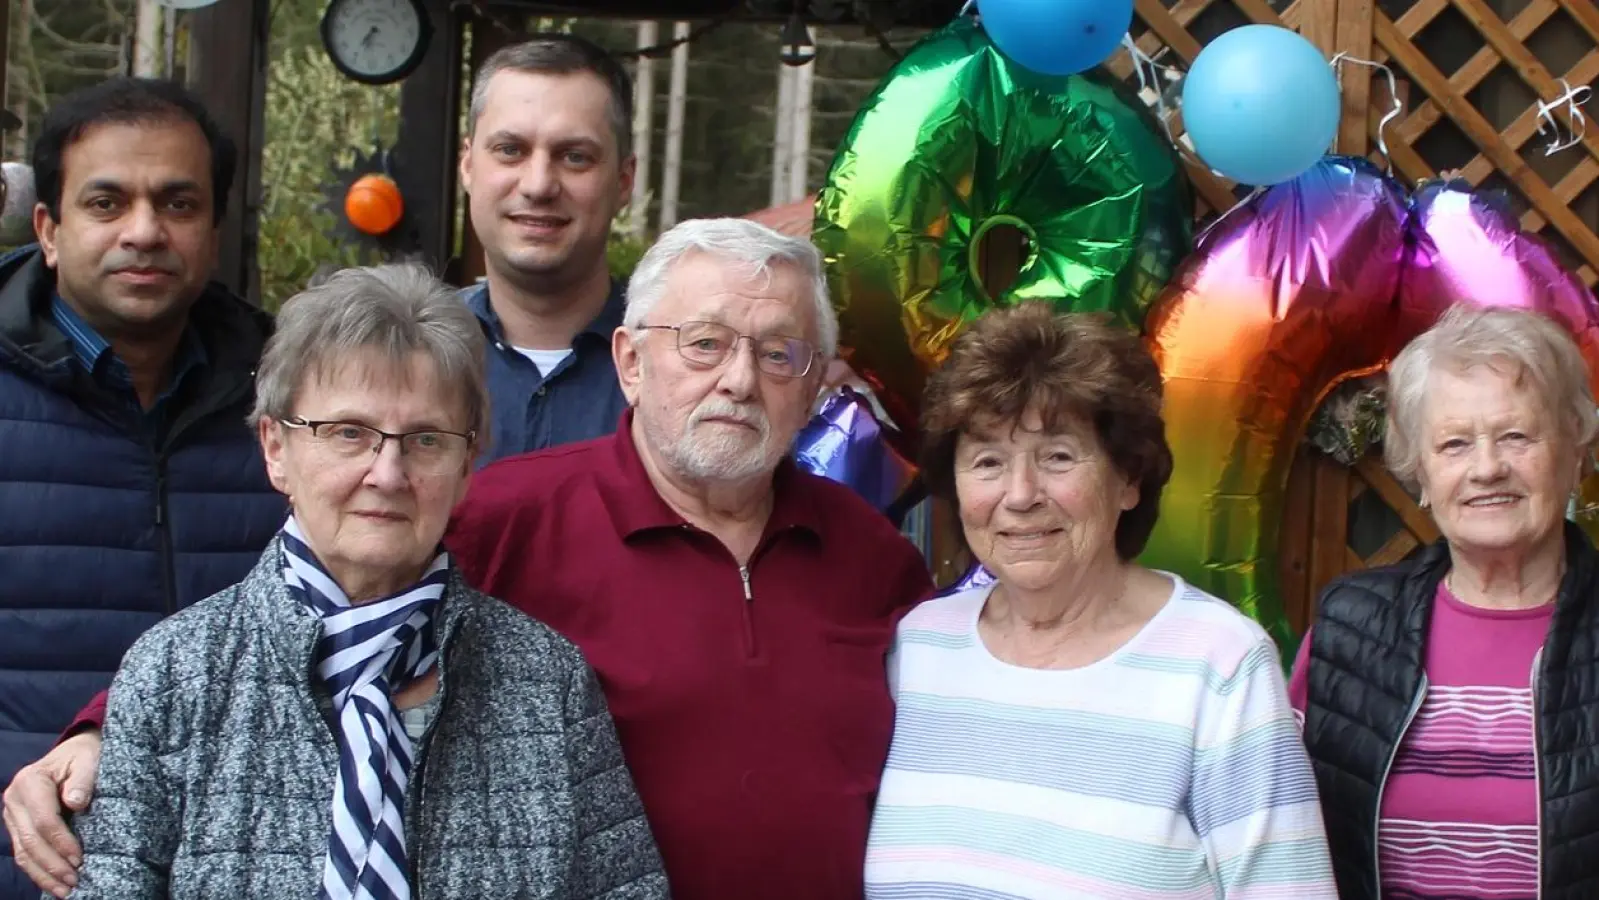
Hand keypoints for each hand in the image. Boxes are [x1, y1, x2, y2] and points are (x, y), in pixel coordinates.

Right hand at [2, 730, 101, 897]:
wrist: (74, 752)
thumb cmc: (84, 756)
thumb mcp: (88, 759)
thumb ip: (83, 779)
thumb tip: (76, 802)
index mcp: (30, 781)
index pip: (44, 820)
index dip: (61, 843)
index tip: (80, 859)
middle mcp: (15, 799)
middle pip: (31, 841)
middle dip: (53, 865)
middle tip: (75, 881)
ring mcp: (13, 814)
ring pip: (23, 852)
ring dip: (43, 874)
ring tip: (65, 890)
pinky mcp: (17, 825)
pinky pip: (24, 852)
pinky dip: (38, 870)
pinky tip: (53, 884)